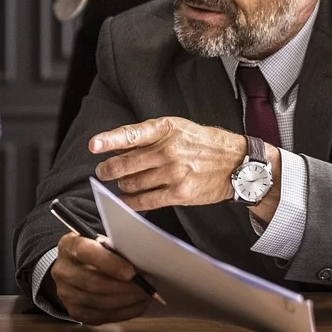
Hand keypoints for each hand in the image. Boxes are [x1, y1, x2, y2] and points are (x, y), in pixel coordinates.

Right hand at [48, 232, 150, 324]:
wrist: (73, 269)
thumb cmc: (94, 253)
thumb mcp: (100, 242)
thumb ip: (114, 249)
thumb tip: (141, 264)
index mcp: (69, 246)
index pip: (86, 253)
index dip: (110, 263)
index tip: (132, 273)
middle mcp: (63, 271)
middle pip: (95, 283)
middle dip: (126, 287)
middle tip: (146, 286)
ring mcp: (66, 294)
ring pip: (101, 303)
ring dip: (128, 301)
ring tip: (145, 295)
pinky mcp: (75, 312)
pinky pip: (103, 316)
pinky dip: (124, 312)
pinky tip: (136, 305)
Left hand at [90, 117, 248, 211]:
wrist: (237, 163)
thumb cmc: (202, 143)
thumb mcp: (177, 128)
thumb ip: (148, 136)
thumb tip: (116, 145)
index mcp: (165, 129)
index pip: (131, 134)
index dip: (109, 140)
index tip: (94, 146)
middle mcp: (168, 151)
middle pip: (125, 165)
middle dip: (108, 170)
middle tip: (103, 172)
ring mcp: (173, 173)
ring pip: (132, 184)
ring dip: (122, 185)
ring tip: (123, 183)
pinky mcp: (179, 193)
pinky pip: (146, 201)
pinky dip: (131, 202)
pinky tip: (125, 200)